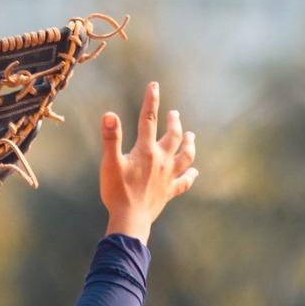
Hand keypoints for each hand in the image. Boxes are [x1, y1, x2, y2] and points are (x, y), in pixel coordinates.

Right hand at [100, 81, 197, 241]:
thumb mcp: (110, 163)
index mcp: (146, 151)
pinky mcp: (169, 192)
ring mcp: (167, 177)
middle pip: (172, 136)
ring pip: (184, 157)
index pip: (148, 120)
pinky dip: (190, 176)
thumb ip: (111, 138)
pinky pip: (184, 182)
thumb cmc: (117, 192)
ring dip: (189, 145)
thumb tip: (109, 114)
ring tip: (191, 136)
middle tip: (175, 114)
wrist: (130, 220)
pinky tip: (194, 172)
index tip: (155, 85)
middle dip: (174, 123)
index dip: (151, 101)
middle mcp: (161, 161)